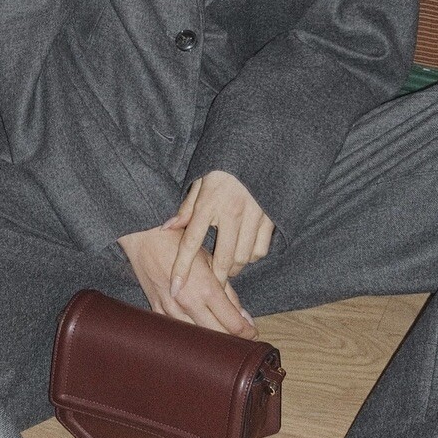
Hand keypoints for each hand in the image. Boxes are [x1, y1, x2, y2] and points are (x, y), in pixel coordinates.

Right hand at [118, 224, 257, 338]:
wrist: (145, 239)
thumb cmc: (181, 245)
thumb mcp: (210, 263)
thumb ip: (228, 291)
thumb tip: (243, 315)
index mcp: (206, 289)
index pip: (233, 323)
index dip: (247, 332)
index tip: (253, 333)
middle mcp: (189, 303)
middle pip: (218, 335)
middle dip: (234, 338)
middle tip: (243, 337)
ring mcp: (171, 310)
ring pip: (198, 338)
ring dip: (212, 338)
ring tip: (223, 334)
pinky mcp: (158, 311)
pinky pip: (178, 330)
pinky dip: (191, 333)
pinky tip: (198, 329)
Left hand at [166, 170, 274, 294]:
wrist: (258, 150)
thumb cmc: (223, 168)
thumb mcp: (200, 182)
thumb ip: (186, 208)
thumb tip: (167, 228)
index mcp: (209, 203)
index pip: (191, 242)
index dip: (181, 268)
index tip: (175, 287)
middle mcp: (231, 212)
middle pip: (222, 259)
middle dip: (216, 279)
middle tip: (212, 285)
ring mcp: (253, 215)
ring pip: (242, 258)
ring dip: (234, 267)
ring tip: (228, 265)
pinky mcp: (270, 217)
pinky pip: (260, 250)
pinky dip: (252, 256)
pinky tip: (245, 252)